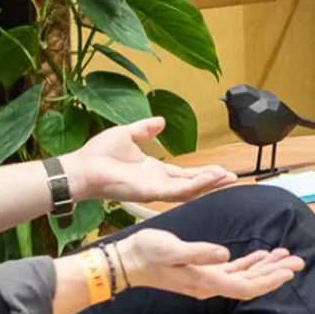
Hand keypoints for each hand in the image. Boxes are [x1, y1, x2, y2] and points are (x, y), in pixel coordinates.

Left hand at [65, 118, 234, 204]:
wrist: (83, 166)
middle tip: (232, 177)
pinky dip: (196, 185)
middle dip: (212, 181)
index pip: (184, 174)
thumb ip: (146, 129)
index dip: (202, 172)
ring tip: (227, 177)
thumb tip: (161, 121)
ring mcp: (155, 189)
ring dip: (209, 184)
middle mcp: (157, 182)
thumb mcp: (127, 134)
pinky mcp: (151, 192)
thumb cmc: (98, 154)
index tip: (220, 169)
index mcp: (152, 171)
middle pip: (192, 184)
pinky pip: (179, 191)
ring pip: (190, 190)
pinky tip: (210, 178)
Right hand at [110, 229, 303, 300]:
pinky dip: (251, 263)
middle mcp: (210, 284)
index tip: (289, 272)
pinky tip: (263, 255)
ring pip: (245, 277)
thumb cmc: (147, 254)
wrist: (127, 261)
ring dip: (267, 267)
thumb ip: (200, 253)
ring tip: (287, 256)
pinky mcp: (203, 271)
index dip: (269, 281)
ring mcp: (207, 279)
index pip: (246, 287)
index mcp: (206, 281)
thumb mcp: (173, 249)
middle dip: (276, 273)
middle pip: (251, 283)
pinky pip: (234, 270)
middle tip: (300, 261)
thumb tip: (225, 255)